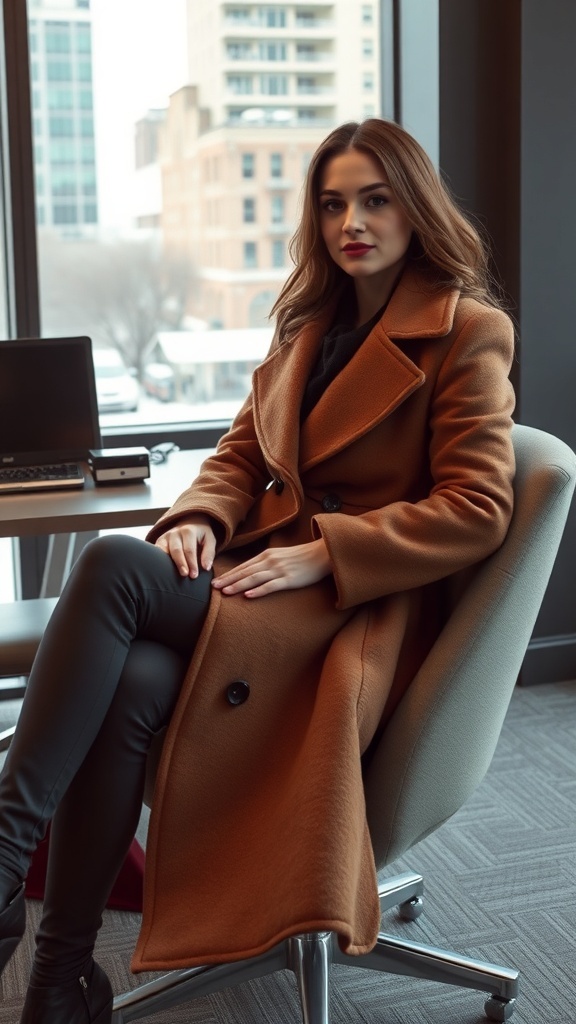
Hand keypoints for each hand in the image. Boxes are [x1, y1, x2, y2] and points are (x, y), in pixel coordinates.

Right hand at [155, 514, 216, 577]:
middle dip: (181, 564)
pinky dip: (159, 561)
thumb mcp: (210, 540)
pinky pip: (157, 551)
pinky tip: (164, 570)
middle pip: (176, 550)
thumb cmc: (201, 535)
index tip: (194, 575)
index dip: (192, 563)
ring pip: (164, 551)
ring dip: (168, 564)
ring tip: (172, 576)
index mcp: (188, 531)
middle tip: (185, 575)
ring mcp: (166, 536)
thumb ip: (209, 553)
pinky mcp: (160, 541)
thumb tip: (206, 568)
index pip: (189, 550)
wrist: (190, 522)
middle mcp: (175, 532)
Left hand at [211, 539, 331, 597]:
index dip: (229, 574)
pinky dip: (258, 590)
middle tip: (213, 588)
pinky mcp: (289, 579)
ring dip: (238, 585)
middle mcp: (270, 561)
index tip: (216, 581)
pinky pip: (271, 586)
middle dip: (228, 580)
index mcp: (267, 555)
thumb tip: (253, 572)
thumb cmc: (302, 557)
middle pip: (245, 572)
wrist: (323, 554)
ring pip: (254, 578)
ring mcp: (279, 570)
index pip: (243, 566)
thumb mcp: (281, 555)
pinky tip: (248, 595)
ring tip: (225, 592)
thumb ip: (267, 562)